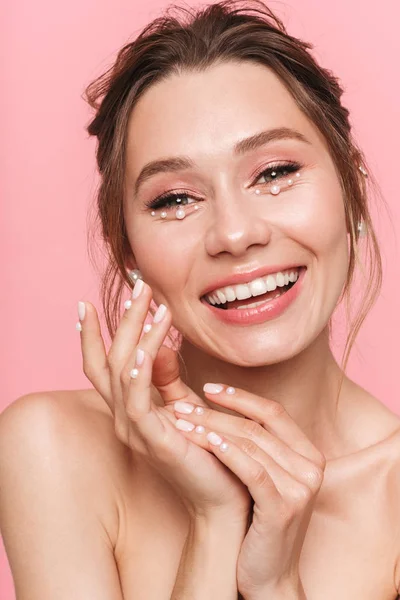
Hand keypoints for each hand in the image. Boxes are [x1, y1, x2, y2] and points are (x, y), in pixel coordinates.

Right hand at [77, 282, 250, 523]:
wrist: (224, 497)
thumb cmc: (208, 450)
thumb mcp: (183, 406)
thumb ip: (166, 379)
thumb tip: (156, 344)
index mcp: (129, 410)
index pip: (101, 366)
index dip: (91, 336)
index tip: (87, 304)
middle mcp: (123, 419)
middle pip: (110, 360)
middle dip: (123, 320)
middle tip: (139, 285)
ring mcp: (135, 431)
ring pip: (122, 372)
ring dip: (136, 334)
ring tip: (152, 302)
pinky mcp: (154, 440)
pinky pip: (137, 400)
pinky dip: (140, 371)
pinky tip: (147, 346)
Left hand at [172, 383, 325, 597]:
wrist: (269, 575)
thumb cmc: (259, 521)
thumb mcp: (265, 476)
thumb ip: (256, 444)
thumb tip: (225, 406)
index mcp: (309, 454)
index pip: (273, 412)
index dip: (240, 396)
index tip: (209, 387)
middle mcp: (311, 466)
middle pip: (257, 426)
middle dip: (216, 411)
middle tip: (183, 404)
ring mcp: (300, 488)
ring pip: (251, 444)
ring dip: (212, 428)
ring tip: (182, 421)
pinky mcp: (284, 508)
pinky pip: (251, 470)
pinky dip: (226, 452)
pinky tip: (204, 441)